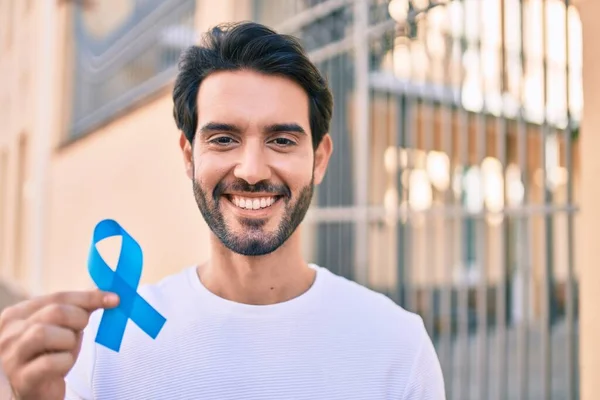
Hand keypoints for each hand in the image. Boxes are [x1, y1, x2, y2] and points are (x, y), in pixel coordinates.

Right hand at [0, 290, 118, 399]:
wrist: (37, 393)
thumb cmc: (51, 357)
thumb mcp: (63, 329)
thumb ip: (78, 309)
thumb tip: (106, 292)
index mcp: (17, 314)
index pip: (58, 297)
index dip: (89, 297)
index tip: (114, 299)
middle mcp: (9, 333)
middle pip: (54, 312)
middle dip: (78, 319)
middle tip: (82, 330)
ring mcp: (12, 356)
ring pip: (45, 333)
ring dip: (68, 341)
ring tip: (66, 350)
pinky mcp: (22, 378)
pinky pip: (51, 362)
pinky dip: (65, 362)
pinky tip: (62, 366)